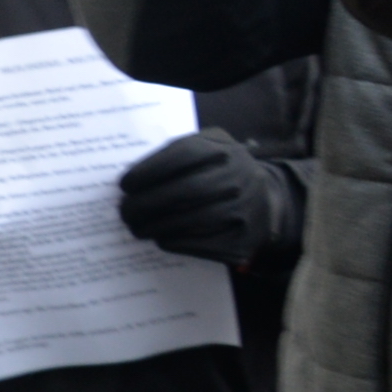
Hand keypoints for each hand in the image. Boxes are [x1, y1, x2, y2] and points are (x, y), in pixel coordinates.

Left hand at [115, 129, 300, 265]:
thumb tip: (133, 174)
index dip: (148, 171)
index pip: (182, 156)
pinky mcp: (242, 239)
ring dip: (155, 226)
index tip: (124, 185)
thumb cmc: (222, 171)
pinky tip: (160, 238)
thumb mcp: (209, 147)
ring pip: (191, 220)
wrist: (268, 201)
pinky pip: (202, 243)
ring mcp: (243, 209)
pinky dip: (175, 241)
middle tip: (124, 211)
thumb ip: (176, 152)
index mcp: (225, 150)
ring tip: (136, 227)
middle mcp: (238, 177)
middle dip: (146, 203)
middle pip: (184, 191)